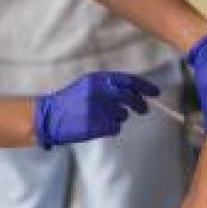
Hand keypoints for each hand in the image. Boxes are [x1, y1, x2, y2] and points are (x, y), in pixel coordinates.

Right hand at [34, 72, 159, 149]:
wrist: (51, 116)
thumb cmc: (71, 100)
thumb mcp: (88, 84)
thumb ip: (109, 85)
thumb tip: (135, 90)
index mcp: (98, 79)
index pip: (128, 80)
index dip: (145, 86)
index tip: (155, 92)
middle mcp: (100, 92)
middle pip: (131, 98)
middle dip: (140, 105)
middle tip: (143, 110)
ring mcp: (99, 109)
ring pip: (122, 115)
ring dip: (118, 117)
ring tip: (100, 117)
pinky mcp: (97, 125)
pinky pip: (115, 128)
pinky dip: (110, 128)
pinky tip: (96, 126)